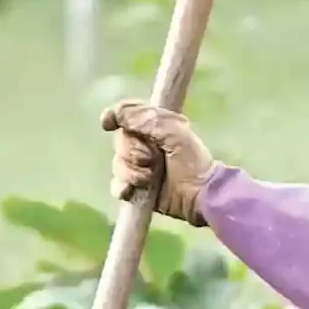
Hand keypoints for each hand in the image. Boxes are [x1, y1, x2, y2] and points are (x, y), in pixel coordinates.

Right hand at [100, 99, 216, 226]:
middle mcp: (143, 145)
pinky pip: (117, 186)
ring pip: (118, 165)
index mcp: (154, 127)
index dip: (116, 118)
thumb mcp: (174, 132)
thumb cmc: (192, 160)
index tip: (109, 124)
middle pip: (120, 142)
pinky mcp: (136, 189)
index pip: (125, 116)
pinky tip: (133, 190)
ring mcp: (138, 167)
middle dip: (134, 152)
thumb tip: (112, 114)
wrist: (199, 194)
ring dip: (133, 172)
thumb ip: (146, 118)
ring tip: (152, 177)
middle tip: (155, 159)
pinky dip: (123, 188)